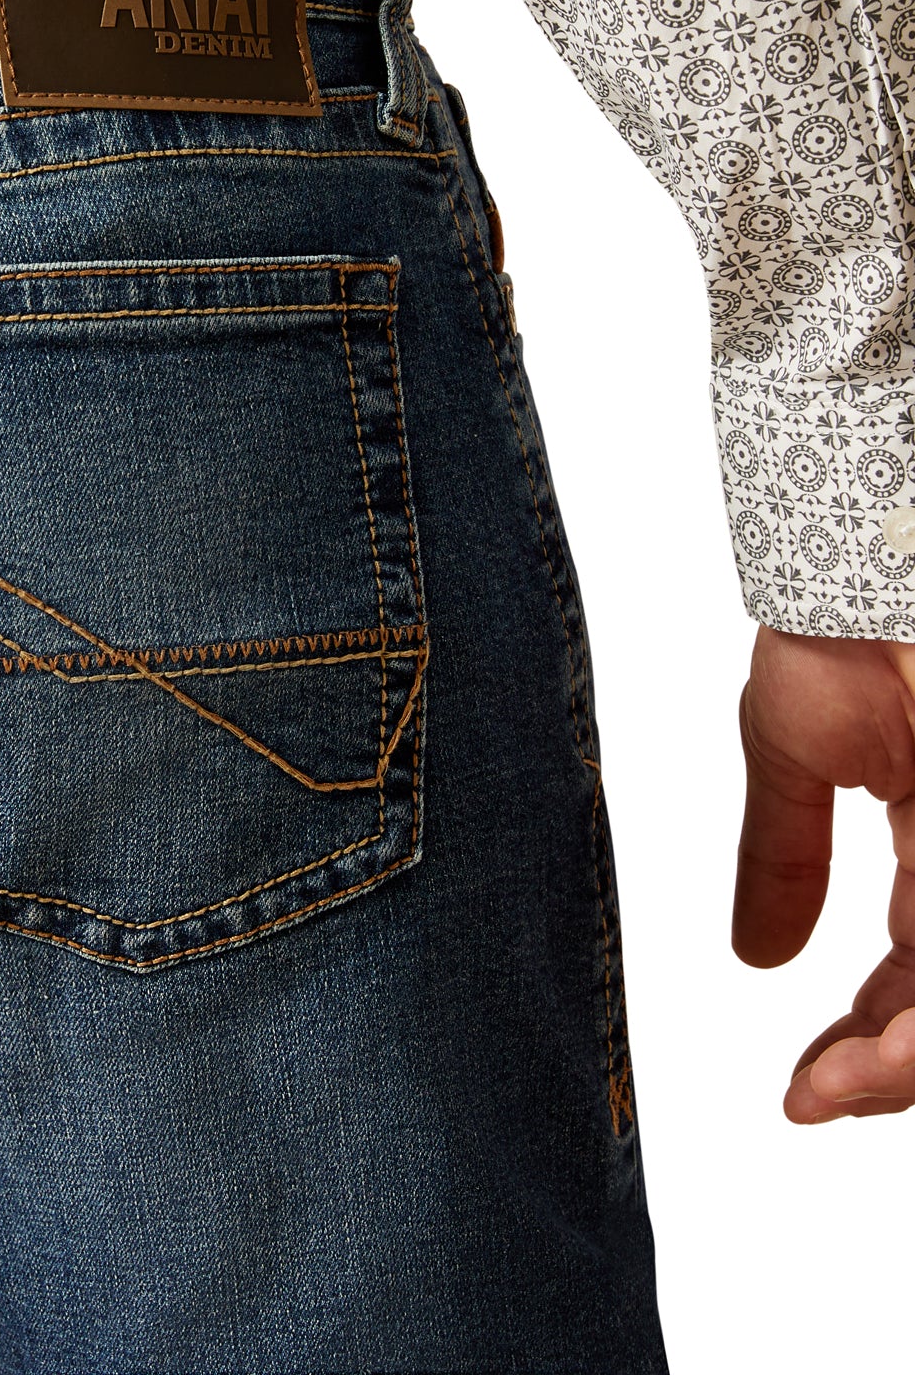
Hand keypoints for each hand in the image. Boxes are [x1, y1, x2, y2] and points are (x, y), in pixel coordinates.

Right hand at [733, 625, 914, 1121]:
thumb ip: (781, 854)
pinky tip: (875, 1052)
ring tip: (838, 1086)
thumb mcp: (792, 751)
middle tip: (819, 1097)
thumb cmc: (837, 626)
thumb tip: (756, 956)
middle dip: (889, 1071)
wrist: (870, 557)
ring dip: (906, 1061)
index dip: (867, 1043)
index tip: (803, 1089)